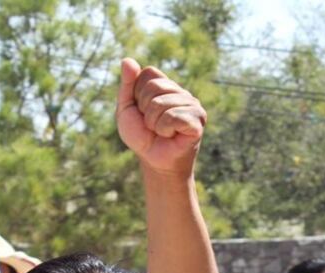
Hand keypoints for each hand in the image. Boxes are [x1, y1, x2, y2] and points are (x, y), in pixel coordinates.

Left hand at [116, 58, 206, 177]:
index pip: (148, 73)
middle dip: (145, 110)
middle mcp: (181, 91)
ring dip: (153, 123)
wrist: (154, 161)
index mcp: (165, 84)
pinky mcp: (198, 120)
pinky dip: (164, 130)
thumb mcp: (126, 109)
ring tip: (161, 131)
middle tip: (152, 124)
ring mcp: (192, 104)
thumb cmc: (142, 136)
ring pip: (161, 103)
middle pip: (154, 86)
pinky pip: (173, 116)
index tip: (142, 110)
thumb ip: (127, 85)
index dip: (138, 94)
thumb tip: (127, 59)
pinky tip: (171, 136)